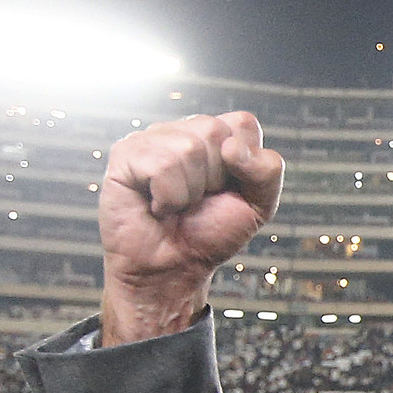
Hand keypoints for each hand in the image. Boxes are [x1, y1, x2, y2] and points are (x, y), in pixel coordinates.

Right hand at [98, 112, 283, 345]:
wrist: (173, 269)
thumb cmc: (210, 234)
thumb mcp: (258, 205)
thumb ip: (267, 170)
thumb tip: (231, 147)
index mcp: (215, 136)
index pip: (243, 124)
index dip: (245, 165)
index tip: (228, 190)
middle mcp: (182, 130)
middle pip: (215, 131)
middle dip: (216, 179)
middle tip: (198, 200)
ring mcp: (152, 139)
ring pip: (188, 149)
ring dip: (190, 191)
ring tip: (177, 204)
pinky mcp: (125, 154)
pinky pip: (161, 166)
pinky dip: (168, 197)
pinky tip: (158, 205)